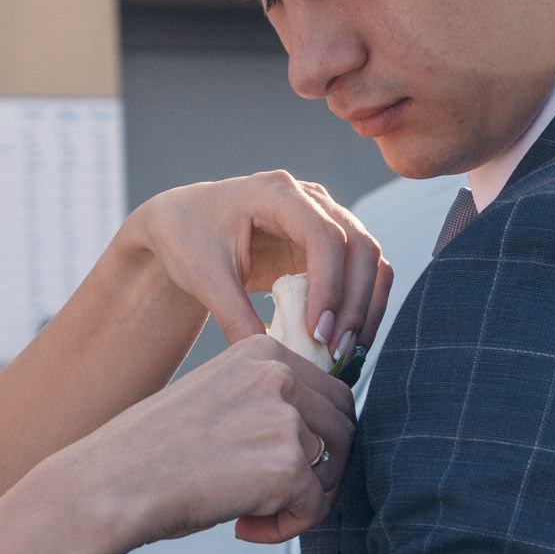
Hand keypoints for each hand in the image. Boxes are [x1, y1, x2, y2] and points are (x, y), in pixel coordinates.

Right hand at [53, 335, 355, 549]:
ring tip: (247, 512)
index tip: (269, 464)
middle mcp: (279, 374)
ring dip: (297, 502)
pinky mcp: (286, 465)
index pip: (332, 395)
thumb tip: (324, 438)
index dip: (314, 440)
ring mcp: (285, 418)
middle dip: (319, 471)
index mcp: (262, 351)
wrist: (109, 484)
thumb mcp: (217, 401)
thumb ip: (267, 404)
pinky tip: (243, 527)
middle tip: (273, 497)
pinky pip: (314, 509)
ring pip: (332, 472)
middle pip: (345, 430)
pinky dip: (285, 529)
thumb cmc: (151, 453)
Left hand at [126, 171, 394, 365]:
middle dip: (354, 303)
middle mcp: (310, 199)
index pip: (324, 235)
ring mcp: (325, 219)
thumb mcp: (204, 278)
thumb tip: (272, 361)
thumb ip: (235, 316)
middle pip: (359, 246)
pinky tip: (347, 343)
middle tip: (336, 352)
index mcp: (275, 192)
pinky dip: (362, 307)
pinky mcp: (329, 246)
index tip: (317, 333)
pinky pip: (362, 274)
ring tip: (346, 354)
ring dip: (366, 307)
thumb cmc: (188, 240)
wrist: (183, 227)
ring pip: (370, 260)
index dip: (329, 286)